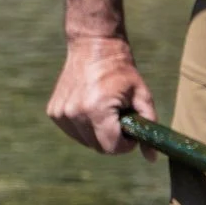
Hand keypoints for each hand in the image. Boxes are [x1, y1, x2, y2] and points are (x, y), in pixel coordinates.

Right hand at [48, 36, 155, 155]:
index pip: (111, 148)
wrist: (93, 46)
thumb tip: (152, 159)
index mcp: (96, 110)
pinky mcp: (53, 112)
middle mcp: (74, 114)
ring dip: (98, 132)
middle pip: (98, 147)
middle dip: (113, 138)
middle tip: (120, 117)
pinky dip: (85, 126)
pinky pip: (74, 132)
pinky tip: (91, 106)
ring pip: (86, 141)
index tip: (130, 130)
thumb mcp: (142, 95)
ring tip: (106, 109)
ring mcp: (61, 114)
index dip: (125, 144)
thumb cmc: (122, 71)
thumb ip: (149, 126)